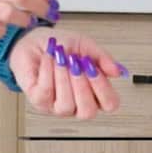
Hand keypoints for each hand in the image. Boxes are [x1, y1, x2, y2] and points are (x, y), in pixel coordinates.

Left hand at [10, 28, 127, 119]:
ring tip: (62, 58)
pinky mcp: (38, 100)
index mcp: (93, 93)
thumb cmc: (60, 48)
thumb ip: (102, 58)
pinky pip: (46, 92)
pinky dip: (48, 71)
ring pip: (66, 105)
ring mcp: (56, 105)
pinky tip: (50, 59)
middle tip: (77, 63)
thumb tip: (117, 71)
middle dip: (82, 85)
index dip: (103, 88)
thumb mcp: (86, 46)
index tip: (94, 67)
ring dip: (64, 77)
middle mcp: (76, 104)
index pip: (109, 104)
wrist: (34, 41)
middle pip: (88, 111)